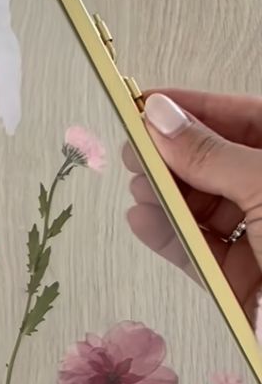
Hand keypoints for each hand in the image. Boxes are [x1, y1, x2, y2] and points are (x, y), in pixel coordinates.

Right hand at [124, 89, 261, 320]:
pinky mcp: (242, 278)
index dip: (199, 109)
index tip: (150, 105)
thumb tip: (163, 119)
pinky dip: (168, 236)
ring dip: (166, 196)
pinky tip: (143, 219)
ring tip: (138, 185)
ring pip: (206, 208)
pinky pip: (199, 251)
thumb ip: (210, 153)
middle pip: (220, 164)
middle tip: (135, 149)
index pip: (247, 119)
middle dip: (175, 156)